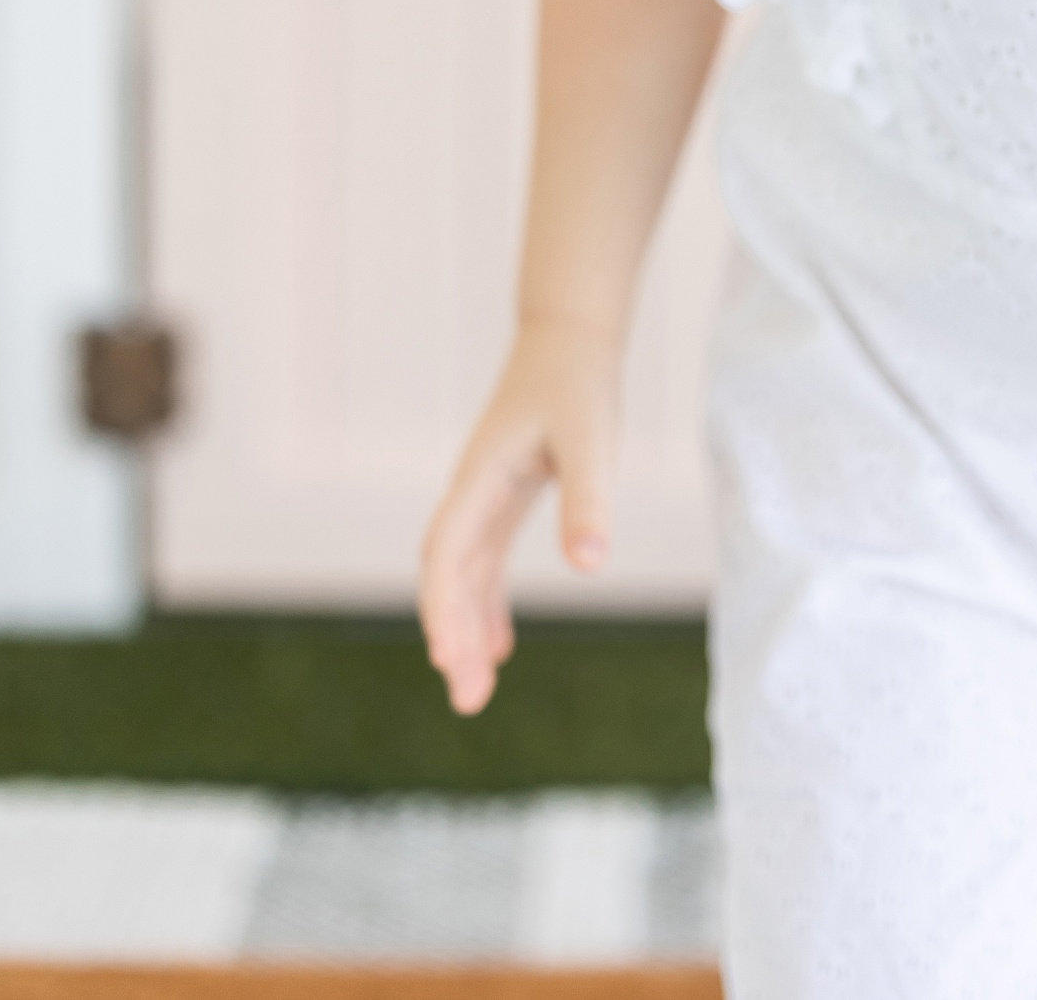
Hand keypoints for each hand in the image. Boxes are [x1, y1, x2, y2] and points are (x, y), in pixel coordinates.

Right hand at [419, 318, 618, 714]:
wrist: (571, 336)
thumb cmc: (579, 383)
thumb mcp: (591, 439)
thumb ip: (588, 498)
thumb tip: (590, 566)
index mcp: (480, 478)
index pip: (446, 553)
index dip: (444, 607)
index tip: (449, 658)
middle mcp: (472, 491)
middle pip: (448, 575)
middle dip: (452, 635)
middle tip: (469, 701)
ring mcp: (485, 496)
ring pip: (462, 574)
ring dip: (465, 628)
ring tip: (475, 691)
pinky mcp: (505, 498)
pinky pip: (484, 562)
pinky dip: (487, 603)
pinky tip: (499, 646)